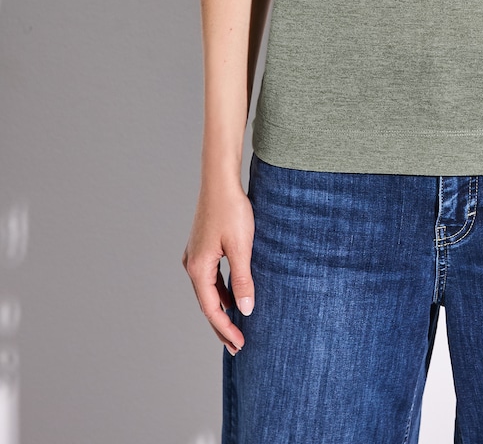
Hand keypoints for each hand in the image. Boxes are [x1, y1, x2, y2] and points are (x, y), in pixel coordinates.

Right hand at [182, 178, 255, 355]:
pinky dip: (221, 291)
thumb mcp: (242, 248)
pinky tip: (233, 296)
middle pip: (207, 304)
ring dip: (222, 309)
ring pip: (208, 291)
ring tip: (236, 326)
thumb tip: (245, 311)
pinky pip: (210, 278)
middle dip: (222, 325)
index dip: (226, 329)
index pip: (212, 310)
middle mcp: (192, 265)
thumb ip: (242, 281)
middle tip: (237, 346)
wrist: (220, 181)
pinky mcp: (202, 247)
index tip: (240, 345)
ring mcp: (195, 256)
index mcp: (199, 269)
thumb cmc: (232, 211)